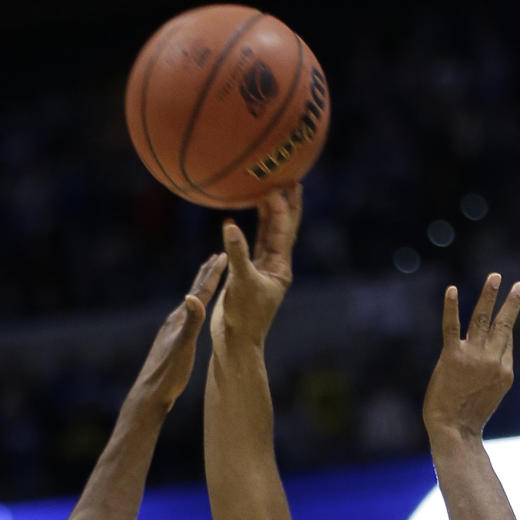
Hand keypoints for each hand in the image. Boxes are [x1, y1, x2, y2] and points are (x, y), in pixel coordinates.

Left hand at [135, 252, 226, 409]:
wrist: (150, 395)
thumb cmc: (169, 374)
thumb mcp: (183, 347)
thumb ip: (191, 322)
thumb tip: (193, 296)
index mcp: (179, 320)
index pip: (200, 292)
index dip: (213, 274)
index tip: (223, 256)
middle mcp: (174, 322)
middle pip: (193, 293)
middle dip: (206, 275)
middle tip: (216, 257)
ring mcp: (171, 332)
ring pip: (189, 305)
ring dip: (200, 290)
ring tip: (206, 281)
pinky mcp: (170, 343)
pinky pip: (186, 319)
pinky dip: (194, 309)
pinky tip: (192, 314)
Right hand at [211, 184, 302, 349]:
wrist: (236, 341)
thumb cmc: (243, 316)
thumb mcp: (240, 283)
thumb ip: (237, 253)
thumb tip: (230, 225)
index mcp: (280, 267)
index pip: (283, 230)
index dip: (280, 207)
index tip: (275, 185)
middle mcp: (274, 266)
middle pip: (283, 228)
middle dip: (286, 205)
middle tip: (289, 178)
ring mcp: (261, 270)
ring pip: (267, 235)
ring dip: (268, 214)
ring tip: (267, 191)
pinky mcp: (246, 275)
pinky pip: (250, 246)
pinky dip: (246, 231)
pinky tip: (235, 221)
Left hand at [423, 272, 519, 440]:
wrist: (453, 430)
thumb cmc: (468, 417)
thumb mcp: (490, 394)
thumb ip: (492, 373)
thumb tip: (492, 356)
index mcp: (504, 371)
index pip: (506, 341)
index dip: (503, 329)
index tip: (504, 315)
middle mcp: (492, 360)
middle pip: (504, 325)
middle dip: (511, 303)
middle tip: (518, 284)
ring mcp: (473, 357)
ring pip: (482, 319)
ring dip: (489, 295)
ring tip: (495, 277)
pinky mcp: (452, 357)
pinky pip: (452, 326)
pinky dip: (451, 306)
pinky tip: (451, 289)